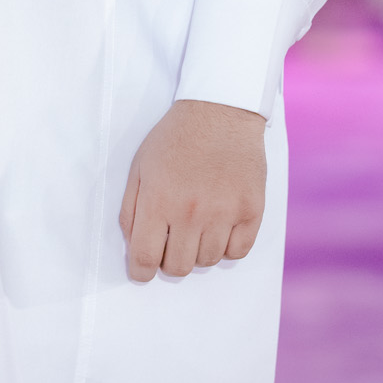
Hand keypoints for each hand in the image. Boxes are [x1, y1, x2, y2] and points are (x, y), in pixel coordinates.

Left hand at [118, 98, 265, 282]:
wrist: (219, 110)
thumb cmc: (175, 138)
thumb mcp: (140, 167)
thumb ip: (131, 209)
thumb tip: (134, 247)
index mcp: (158, 200)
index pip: (145, 258)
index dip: (141, 272)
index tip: (142, 271)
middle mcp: (191, 212)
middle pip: (177, 267)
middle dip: (168, 260)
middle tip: (170, 242)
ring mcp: (224, 213)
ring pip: (207, 262)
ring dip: (197, 252)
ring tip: (195, 228)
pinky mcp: (251, 210)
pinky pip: (238, 252)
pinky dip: (227, 247)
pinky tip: (219, 228)